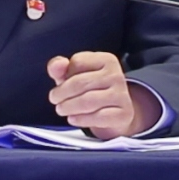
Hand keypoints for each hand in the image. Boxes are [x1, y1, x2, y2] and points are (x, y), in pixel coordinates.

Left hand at [46, 51, 160, 138]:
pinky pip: (97, 117)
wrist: (113, 113)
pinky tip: (73, 119)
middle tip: (55, 100)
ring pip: (87, 101)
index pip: (77, 62)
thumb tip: (58, 64)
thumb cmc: (90, 91)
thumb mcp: (73, 76)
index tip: (60, 85)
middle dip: (62, 93)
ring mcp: (121, 95)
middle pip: (80, 83)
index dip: (63, 75)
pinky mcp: (123, 114)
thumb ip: (60, 68)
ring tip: (62, 110)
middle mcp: (116, 75)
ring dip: (68, 107)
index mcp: (106, 59)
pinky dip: (80, 119)